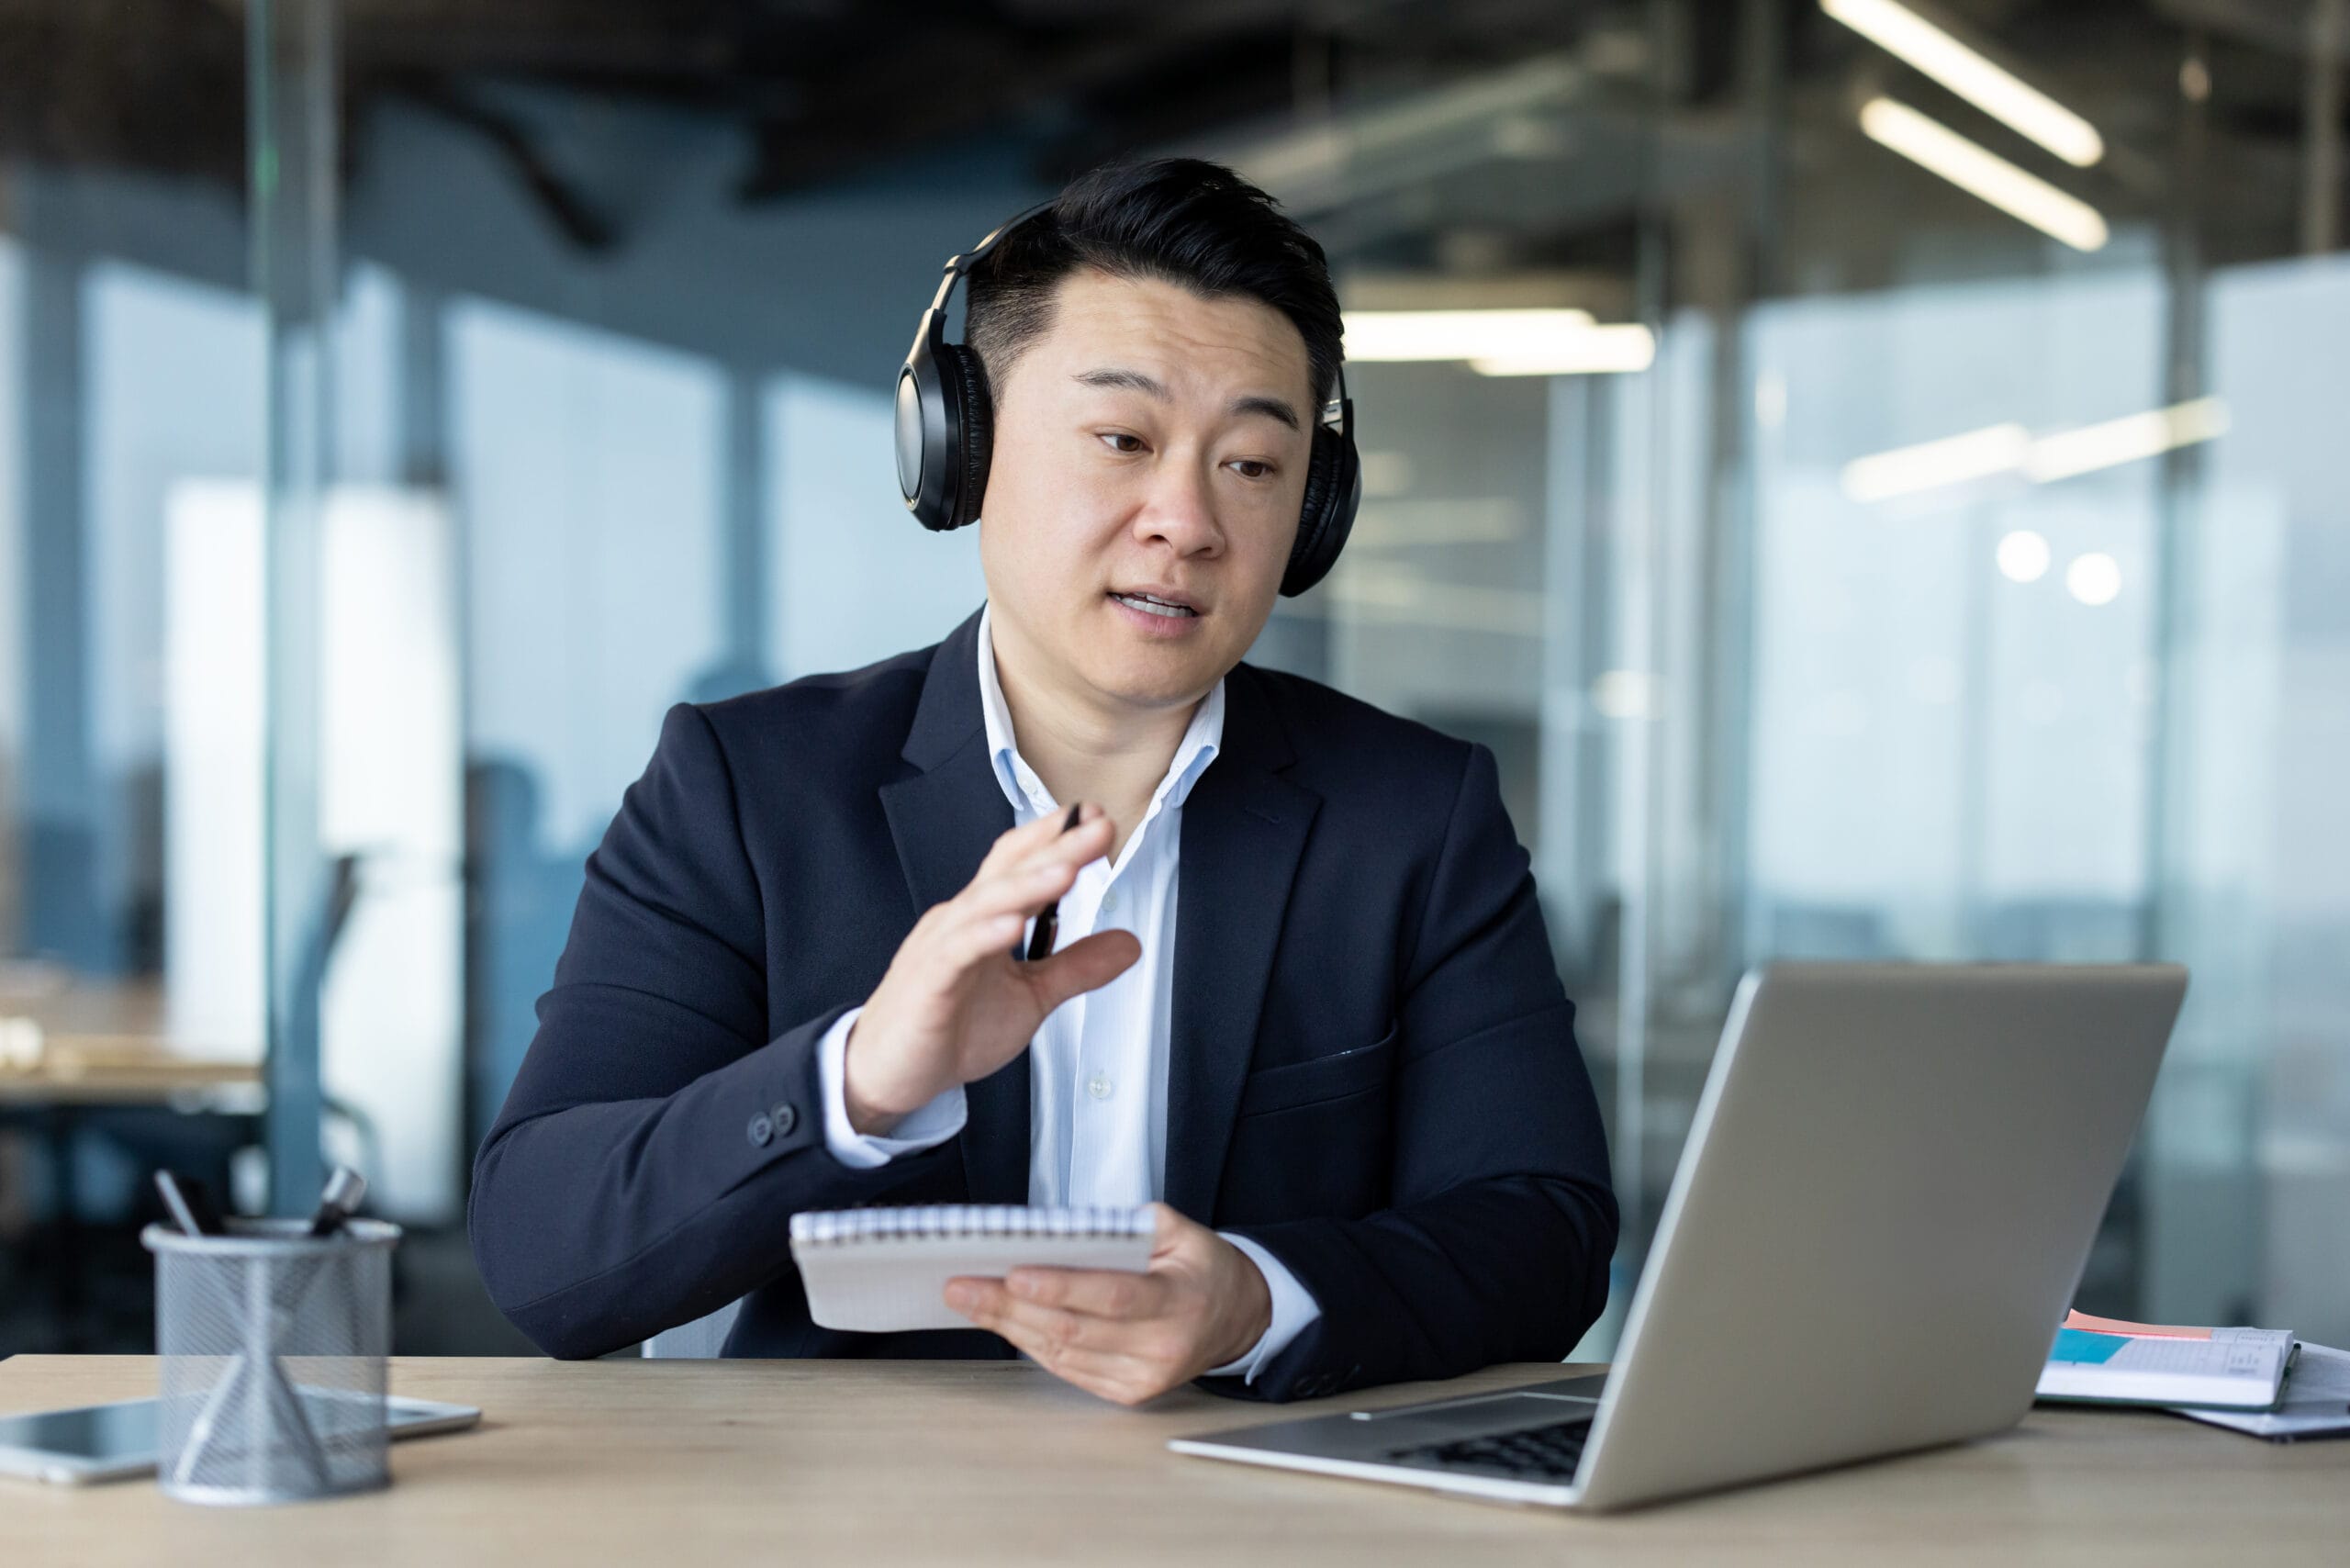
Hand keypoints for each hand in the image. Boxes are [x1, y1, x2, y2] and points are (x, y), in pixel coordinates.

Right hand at [843, 803, 1138, 1133]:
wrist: (889, 1073)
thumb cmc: (947, 1029)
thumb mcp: (1031, 996)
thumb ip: (1077, 967)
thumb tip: (1129, 943)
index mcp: (983, 918)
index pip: (1019, 864)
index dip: (1056, 838)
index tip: (1098, 819)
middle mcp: (960, 921)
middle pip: (1008, 872)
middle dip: (1055, 846)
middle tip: (1097, 827)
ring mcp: (940, 948)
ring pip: (984, 904)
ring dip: (1026, 885)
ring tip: (1065, 869)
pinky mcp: (927, 983)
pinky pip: (956, 952)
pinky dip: (984, 936)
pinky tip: (1010, 927)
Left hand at [943, 1203, 1273, 1405]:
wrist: (1237, 1319)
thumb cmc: (1204, 1269)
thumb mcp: (1185, 1231)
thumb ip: (1137, 1224)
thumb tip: (1073, 1229)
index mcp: (1177, 1302)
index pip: (1111, 1297)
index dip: (1060, 1288)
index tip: (1013, 1274)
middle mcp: (1159, 1349)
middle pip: (1072, 1328)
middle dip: (1009, 1306)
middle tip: (961, 1284)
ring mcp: (1141, 1378)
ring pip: (1062, 1352)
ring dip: (1007, 1325)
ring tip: (967, 1297)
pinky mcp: (1126, 1393)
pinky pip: (1067, 1368)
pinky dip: (1030, 1343)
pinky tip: (1001, 1321)